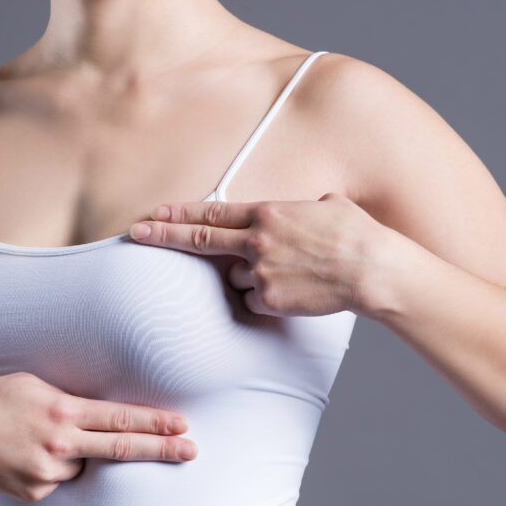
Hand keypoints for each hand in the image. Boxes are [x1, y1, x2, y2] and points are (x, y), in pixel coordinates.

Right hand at [0, 371, 197, 501]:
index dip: (155, 423)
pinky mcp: (36, 492)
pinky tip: (27, 454)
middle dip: (162, 449)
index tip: (182, 425)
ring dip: (77, 453)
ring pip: (83, 464)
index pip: (120, 418)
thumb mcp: (33, 384)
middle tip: (192, 451)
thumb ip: (69, 398)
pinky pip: (60, 478)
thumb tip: (101, 410)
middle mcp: (60, 443)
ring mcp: (48, 471)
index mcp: (62, 411)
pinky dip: (54, 466)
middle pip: (122, 448)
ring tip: (39, 439)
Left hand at [128, 192, 389, 316]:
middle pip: (200, 240)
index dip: (180, 213)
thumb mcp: (326, 206)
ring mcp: (261, 271)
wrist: (371, 270)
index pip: (212, 213)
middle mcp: (257, 240)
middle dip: (163, 236)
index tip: (155, 213)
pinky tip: (293, 290)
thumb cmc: (355, 234)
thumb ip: (300, 208)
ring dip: (253, 277)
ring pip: (236, 278)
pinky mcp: (269, 298)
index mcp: (268, 213)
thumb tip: (303, 207)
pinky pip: (254, 300)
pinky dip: (267, 298)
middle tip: (135, 233)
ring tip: (291, 273)